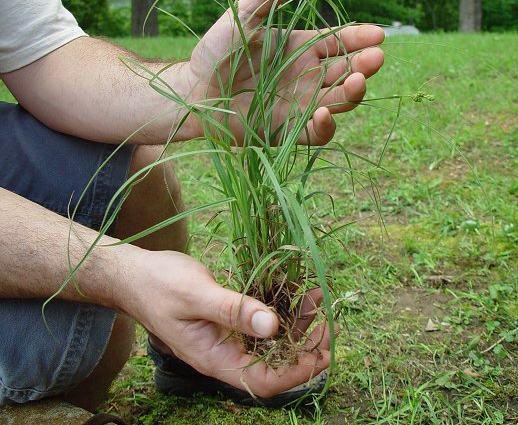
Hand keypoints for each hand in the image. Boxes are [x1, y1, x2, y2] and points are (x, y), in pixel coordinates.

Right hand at [125, 250, 330, 397]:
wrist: (134, 274)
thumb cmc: (159, 285)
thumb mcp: (196, 295)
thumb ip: (233, 310)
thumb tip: (274, 325)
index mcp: (215, 358)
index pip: (264, 380)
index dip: (297, 370)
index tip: (323, 347)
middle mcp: (225, 351)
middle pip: (274, 360)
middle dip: (305, 343)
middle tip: (328, 319)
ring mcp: (227, 334)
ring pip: (270, 337)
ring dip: (296, 321)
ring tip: (316, 296)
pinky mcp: (228, 316)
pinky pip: (260, 317)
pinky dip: (280, 305)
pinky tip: (294, 288)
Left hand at [180, 0, 383, 144]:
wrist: (192, 92)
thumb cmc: (215, 53)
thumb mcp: (242, 18)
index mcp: (300, 47)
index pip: (339, 41)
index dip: (359, 38)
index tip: (378, 33)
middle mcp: (307, 76)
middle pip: (345, 71)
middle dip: (364, 64)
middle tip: (376, 57)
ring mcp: (301, 103)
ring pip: (338, 99)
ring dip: (353, 92)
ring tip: (359, 81)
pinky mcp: (290, 129)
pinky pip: (317, 131)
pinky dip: (327, 125)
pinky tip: (326, 112)